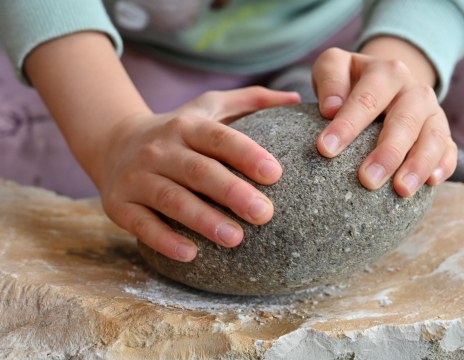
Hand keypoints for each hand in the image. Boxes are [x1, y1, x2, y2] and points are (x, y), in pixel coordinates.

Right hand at [96, 87, 299, 261]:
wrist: (113, 143)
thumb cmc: (176, 131)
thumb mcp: (208, 107)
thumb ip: (250, 100)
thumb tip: (295, 98)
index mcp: (186, 126)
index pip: (219, 138)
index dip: (246, 154)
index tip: (275, 174)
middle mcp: (159, 149)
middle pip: (198, 171)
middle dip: (232, 192)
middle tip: (264, 214)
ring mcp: (137, 177)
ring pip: (172, 200)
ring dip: (203, 220)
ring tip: (235, 238)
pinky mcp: (119, 204)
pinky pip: (142, 224)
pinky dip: (164, 240)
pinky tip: (191, 254)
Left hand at [312, 41, 456, 196]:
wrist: (383, 81)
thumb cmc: (350, 81)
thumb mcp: (334, 66)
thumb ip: (328, 79)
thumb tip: (331, 108)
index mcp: (386, 73)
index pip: (367, 98)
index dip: (347, 124)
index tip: (326, 149)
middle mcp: (414, 91)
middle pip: (405, 121)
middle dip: (388, 152)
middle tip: (367, 180)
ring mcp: (432, 112)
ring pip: (433, 137)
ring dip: (418, 165)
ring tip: (401, 190)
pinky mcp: (442, 133)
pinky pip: (449, 149)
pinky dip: (444, 165)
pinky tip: (431, 183)